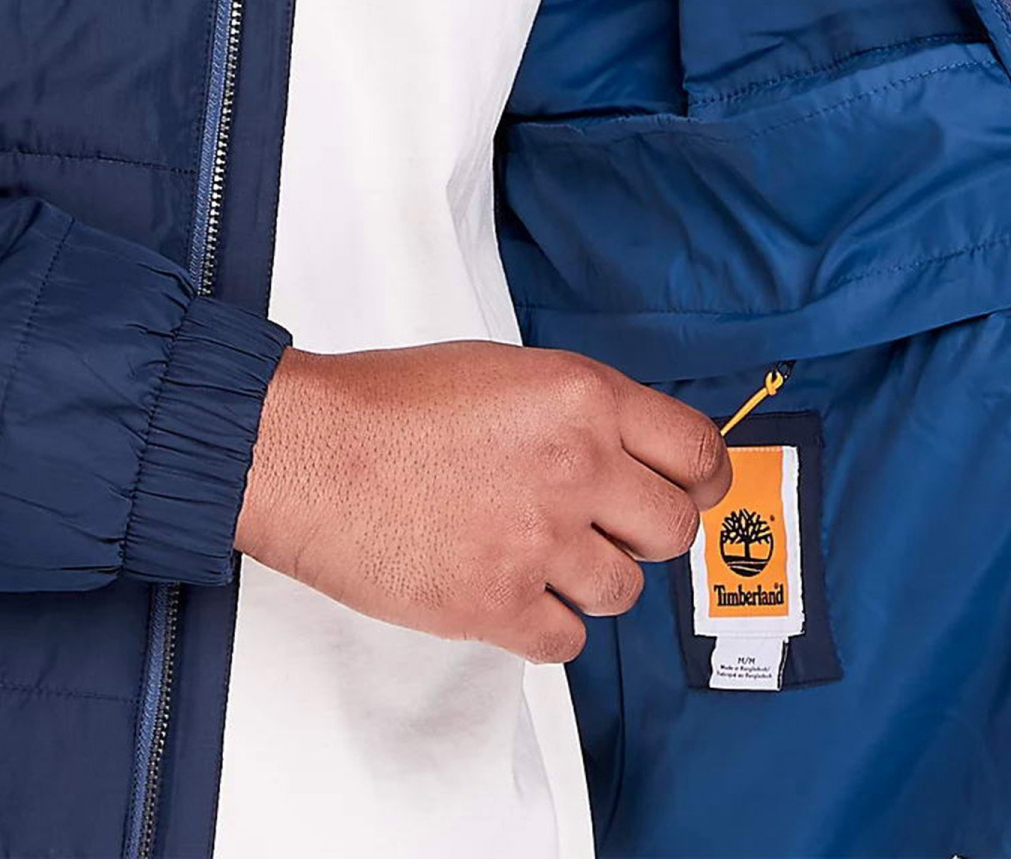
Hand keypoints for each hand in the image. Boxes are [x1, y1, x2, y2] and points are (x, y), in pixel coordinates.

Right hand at [233, 338, 731, 661]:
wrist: (308, 451)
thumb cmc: (385, 404)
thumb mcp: (502, 370)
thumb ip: (575, 410)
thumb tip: (626, 450)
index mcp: (580, 396)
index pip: (698, 450)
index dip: (702, 478)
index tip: (691, 490)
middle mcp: (575, 465)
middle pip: (673, 529)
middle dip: (643, 532)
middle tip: (601, 525)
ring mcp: (541, 539)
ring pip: (623, 592)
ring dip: (586, 579)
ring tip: (530, 549)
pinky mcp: (501, 603)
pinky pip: (566, 640)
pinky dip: (542, 623)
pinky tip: (505, 587)